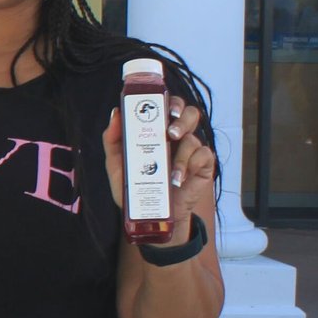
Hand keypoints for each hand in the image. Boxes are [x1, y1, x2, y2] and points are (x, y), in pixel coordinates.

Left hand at [102, 95, 216, 245]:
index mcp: (158, 130)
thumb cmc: (135, 186)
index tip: (167, 107)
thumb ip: (112, 139)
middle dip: (183, 119)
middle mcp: (177, 136)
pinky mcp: (203, 166)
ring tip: (172, 170)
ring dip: (183, 153)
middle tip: (171, 133)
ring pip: (194, 137)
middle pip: (190, 114)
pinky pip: (204, 156)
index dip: (171, 102)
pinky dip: (190, 166)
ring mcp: (191, 150)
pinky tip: (178, 180)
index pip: (169, 106)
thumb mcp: (117, 164)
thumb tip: (116, 113)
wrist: (150, 216)